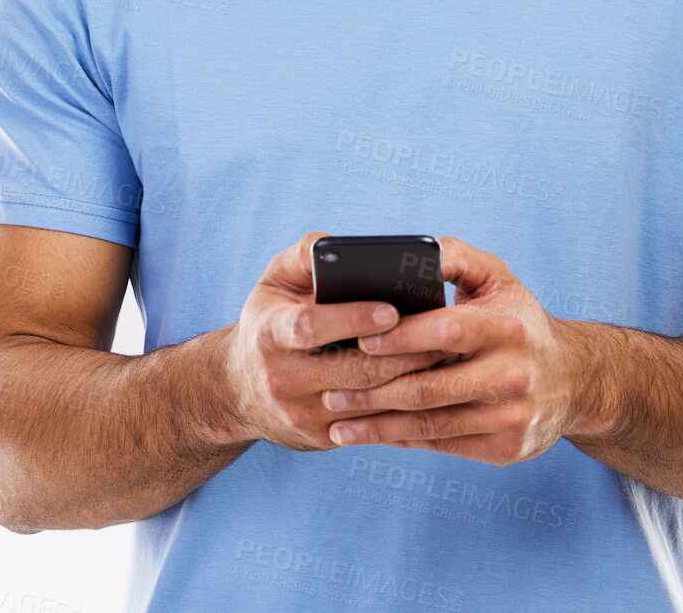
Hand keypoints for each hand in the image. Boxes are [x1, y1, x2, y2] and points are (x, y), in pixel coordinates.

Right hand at [217, 231, 459, 450]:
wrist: (236, 389)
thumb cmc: (269, 320)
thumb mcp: (274, 281)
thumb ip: (303, 255)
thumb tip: (336, 243)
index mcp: (270, 334)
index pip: (312, 326)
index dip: (353, 318)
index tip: (392, 309)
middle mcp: (282, 379)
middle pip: (350, 370)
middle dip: (400, 353)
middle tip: (443, 335)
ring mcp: (301, 415)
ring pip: (366, 403)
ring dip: (409, 382)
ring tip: (446, 359)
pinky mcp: (321, 438)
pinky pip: (369, 426)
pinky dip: (402, 408)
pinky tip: (429, 388)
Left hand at [318, 235, 590, 464]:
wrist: (573, 379)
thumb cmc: (517, 319)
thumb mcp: (498, 278)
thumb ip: (456, 257)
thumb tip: (413, 251)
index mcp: (507, 326)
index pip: (446, 330)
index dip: (399, 336)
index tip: (358, 338)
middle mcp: (512, 374)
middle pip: (429, 387)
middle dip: (372, 390)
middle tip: (329, 388)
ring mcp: (510, 417)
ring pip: (430, 424)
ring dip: (377, 424)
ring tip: (336, 419)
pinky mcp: (505, 449)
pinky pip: (442, 445)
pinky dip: (402, 440)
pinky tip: (371, 435)